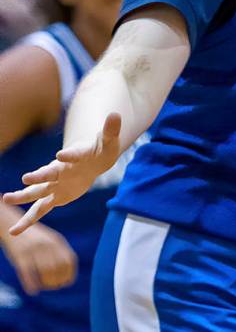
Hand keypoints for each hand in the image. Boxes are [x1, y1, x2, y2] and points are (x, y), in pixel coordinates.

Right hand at [0, 222, 76, 294]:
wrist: (12, 225)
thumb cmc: (34, 237)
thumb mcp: (50, 240)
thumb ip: (60, 253)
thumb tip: (68, 275)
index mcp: (56, 241)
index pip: (69, 260)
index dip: (70, 273)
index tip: (67, 283)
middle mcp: (46, 245)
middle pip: (57, 267)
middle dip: (57, 280)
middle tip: (54, 287)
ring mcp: (33, 250)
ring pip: (44, 271)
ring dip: (46, 283)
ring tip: (45, 287)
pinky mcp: (20, 255)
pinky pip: (27, 273)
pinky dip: (31, 284)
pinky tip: (33, 291)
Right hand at [2, 113, 121, 235]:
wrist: (91, 161)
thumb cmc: (99, 150)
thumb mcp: (108, 141)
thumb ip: (111, 129)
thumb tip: (115, 114)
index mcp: (74, 156)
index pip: (73, 154)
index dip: (69, 154)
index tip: (61, 154)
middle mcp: (60, 170)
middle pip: (48, 173)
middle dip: (39, 176)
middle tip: (26, 178)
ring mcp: (55, 184)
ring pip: (37, 192)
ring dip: (22, 196)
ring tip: (5, 199)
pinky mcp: (55, 197)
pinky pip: (39, 210)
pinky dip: (28, 221)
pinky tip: (14, 231)